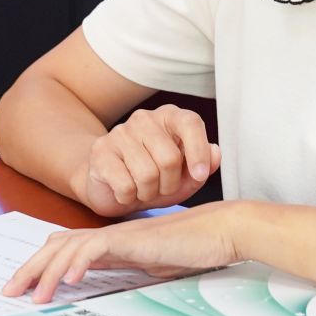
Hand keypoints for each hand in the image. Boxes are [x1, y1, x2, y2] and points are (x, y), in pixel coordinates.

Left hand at [2, 203, 244, 303]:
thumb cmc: (193, 249)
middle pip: (57, 246)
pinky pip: (98, 247)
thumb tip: (103, 284)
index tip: (23, 288)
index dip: (40, 265)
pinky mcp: (134, 238)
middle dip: (29, 269)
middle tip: (8, 292)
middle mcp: (110, 236)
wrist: (220, 231)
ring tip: (36, 297)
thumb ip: (126, 269)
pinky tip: (69, 279)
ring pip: (71, 247)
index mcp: (112, 243)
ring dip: (48, 273)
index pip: (65, 249)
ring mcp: (120, 235)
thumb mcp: (151, 266)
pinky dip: (80, 263)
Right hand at [78, 105, 220, 216]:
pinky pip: (125, 185)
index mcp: (169, 117)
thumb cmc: (154, 179)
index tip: (198, 175)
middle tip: (162, 188)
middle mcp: (144, 119)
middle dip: (170, 184)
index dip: (198, 151)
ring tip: (143, 189)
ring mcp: (120, 132)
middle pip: (170, 158)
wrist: (110, 185)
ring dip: (149, 193)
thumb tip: (215, 152)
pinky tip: (125, 191)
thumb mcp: (184, 178)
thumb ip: (204, 166)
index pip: (190, 122)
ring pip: (147, 174)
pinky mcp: (100, 151)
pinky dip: (129, 197)